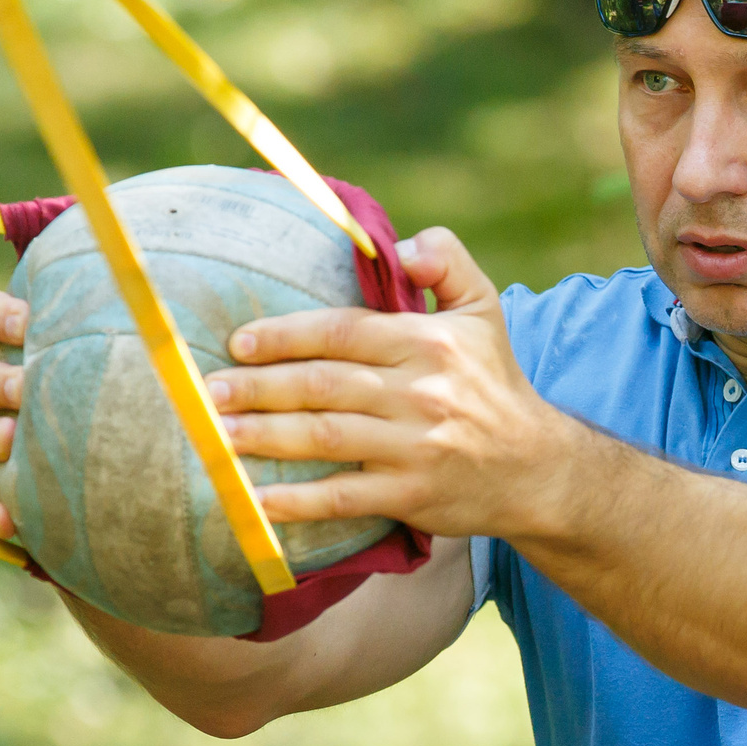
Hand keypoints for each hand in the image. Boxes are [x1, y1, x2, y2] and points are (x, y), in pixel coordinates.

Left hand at [205, 227, 582, 539]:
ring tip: (218, 434)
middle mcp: (422, 394)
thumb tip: (399, 245)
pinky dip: (297, 500)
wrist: (538, 468)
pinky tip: (256, 498)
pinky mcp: (412, 495)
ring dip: (265, 437)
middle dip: (260, 388)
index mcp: (430, 343)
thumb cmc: (494, 383)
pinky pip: (343, 498)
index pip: (344, 333)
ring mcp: (416, 448)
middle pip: (324, 386)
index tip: (240, 342)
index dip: (286, 337)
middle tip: (208, 392)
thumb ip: (446, 260)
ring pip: (325, 438)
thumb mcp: (484, 308)